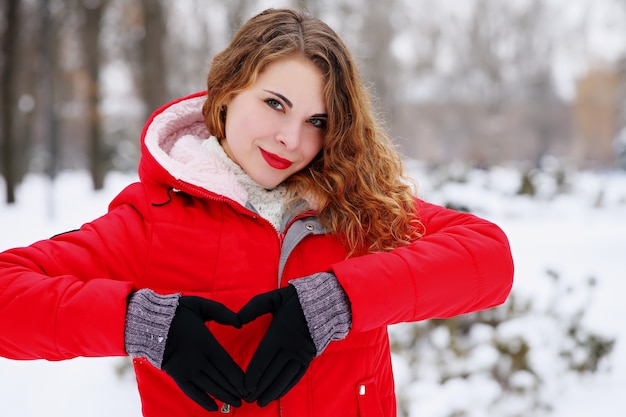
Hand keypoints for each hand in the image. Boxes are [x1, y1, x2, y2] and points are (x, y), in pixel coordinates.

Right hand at [162, 296, 245, 410]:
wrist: (149, 322)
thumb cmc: (178, 312)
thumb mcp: (202, 305)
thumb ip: (222, 313)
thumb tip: (240, 323)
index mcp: (206, 343)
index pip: (227, 364)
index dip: (238, 377)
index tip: (249, 385)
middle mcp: (198, 360)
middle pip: (221, 379)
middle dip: (235, 389)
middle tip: (247, 398)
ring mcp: (187, 370)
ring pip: (209, 387)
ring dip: (223, 396)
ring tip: (236, 403)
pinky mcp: (176, 376)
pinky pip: (191, 392)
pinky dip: (203, 401)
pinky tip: (213, 408)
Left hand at [238, 285, 315, 406]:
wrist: (324, 302)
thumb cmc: (294, 300)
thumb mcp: (272, 299)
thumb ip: (253, 308)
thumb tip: (236, 321)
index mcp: (278, 334)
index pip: (262, 360)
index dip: (252, 376)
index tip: (244, 387)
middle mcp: (290, 347)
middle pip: (271, 373)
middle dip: (259, 388)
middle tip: (247, 400)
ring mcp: (301, 354)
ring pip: (284, 378)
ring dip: (272, 391)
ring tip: (261, 402)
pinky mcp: (309, 357)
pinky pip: (297, 376)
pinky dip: (287, 387)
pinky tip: (278, 394)